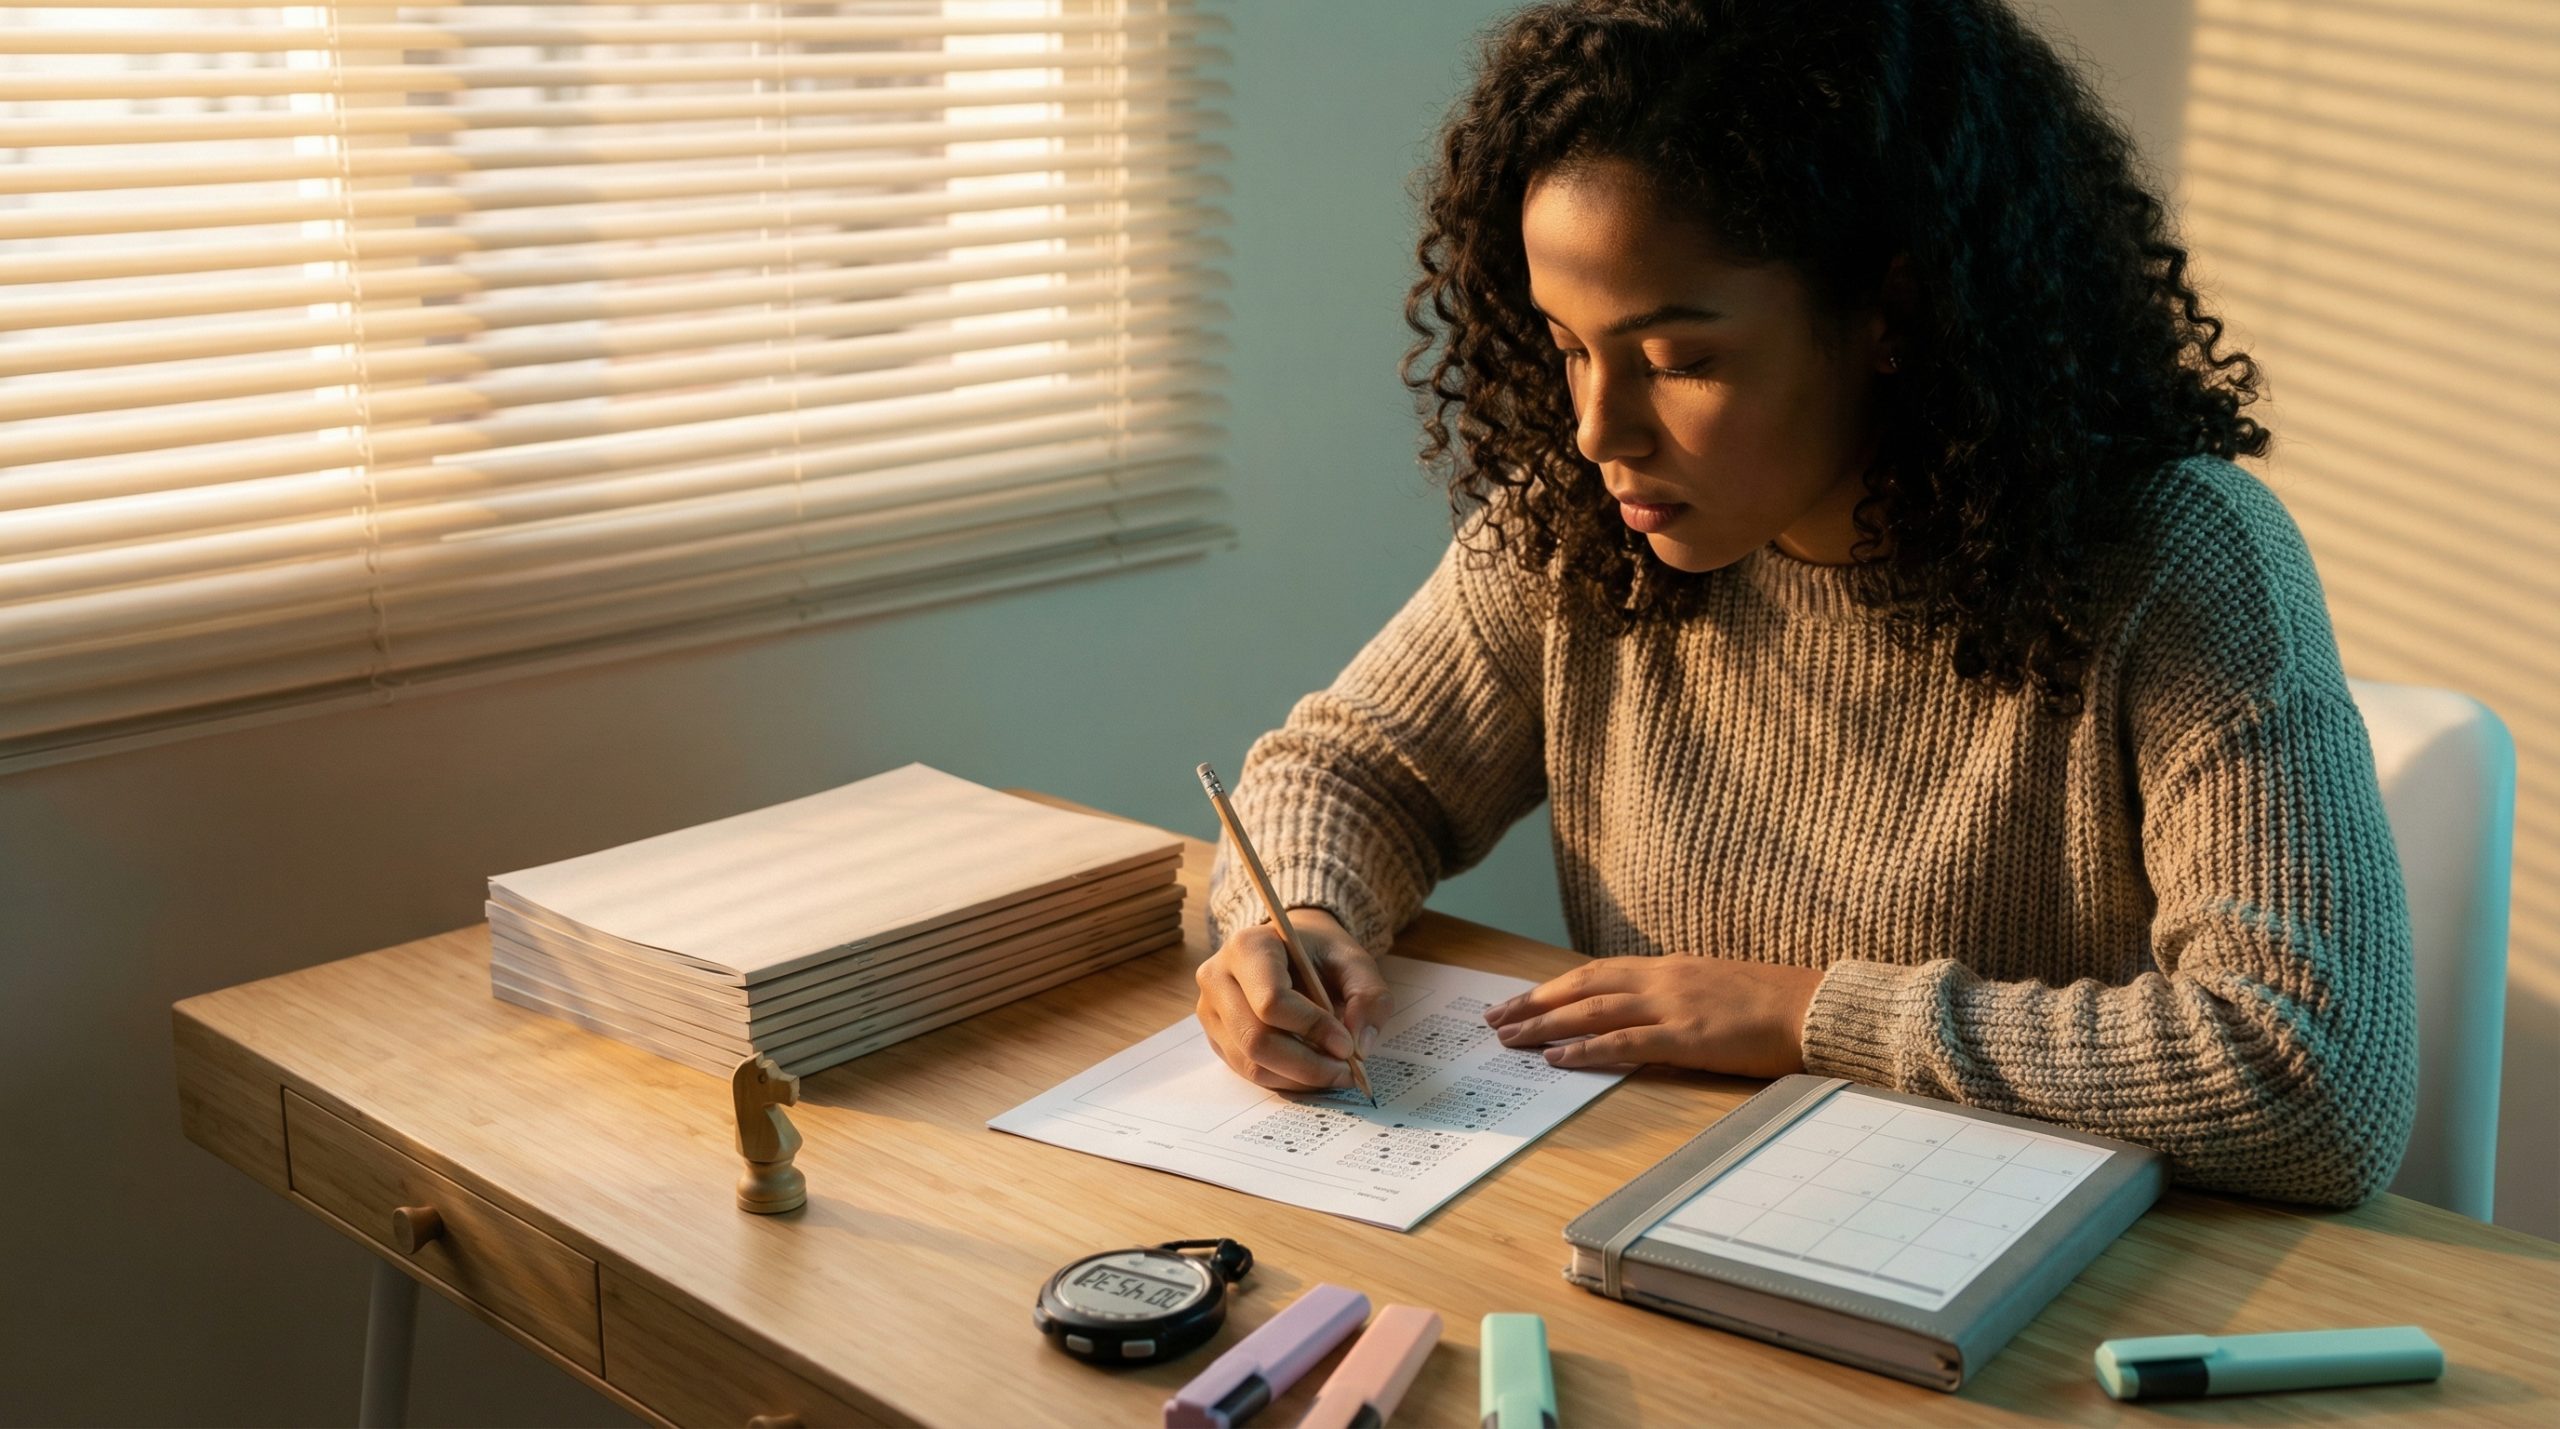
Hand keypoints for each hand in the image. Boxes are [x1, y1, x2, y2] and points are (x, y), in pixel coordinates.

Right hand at [1194, 907, 1391, 1090]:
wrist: (1287, 949)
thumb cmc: (1318, 953)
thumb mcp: (1354, 961)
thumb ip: (1368, 997)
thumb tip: (1360, 1046)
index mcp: (1248, 946)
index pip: (1271, 1001)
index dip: (1312, 1028)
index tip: (1347, 1045)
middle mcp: (1218, 977)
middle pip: (1256, 1039)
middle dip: (1307, 1064)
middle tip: (1346, 1071)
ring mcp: (1210, 1010)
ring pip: (1251, 1063)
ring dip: (1299, 1078)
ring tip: (1334, 1072)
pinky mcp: (1215, 1037)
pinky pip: (1248, 1071)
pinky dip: (1286, 1079)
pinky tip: (1312, 1071)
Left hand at [1482, 956, 1823, 1077]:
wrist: (1817, 1008)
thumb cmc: (1772, 1005)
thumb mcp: (1714, 990)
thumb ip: (1675, 997)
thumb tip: (1641, 1014)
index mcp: (1669, 969)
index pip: (1594, 973)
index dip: (1552, 987)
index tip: (1519, 999)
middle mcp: (1662, 980)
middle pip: (1581, 987)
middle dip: (1534, 1003)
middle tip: (1494, 1018)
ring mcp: (1674, 1007)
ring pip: (1592, 1011)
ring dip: (1545, 1024)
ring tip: (1509, 1038)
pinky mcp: (1689, 1038)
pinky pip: (1626, 1043)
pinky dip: (1586, 1049)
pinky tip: (1557, 1059)